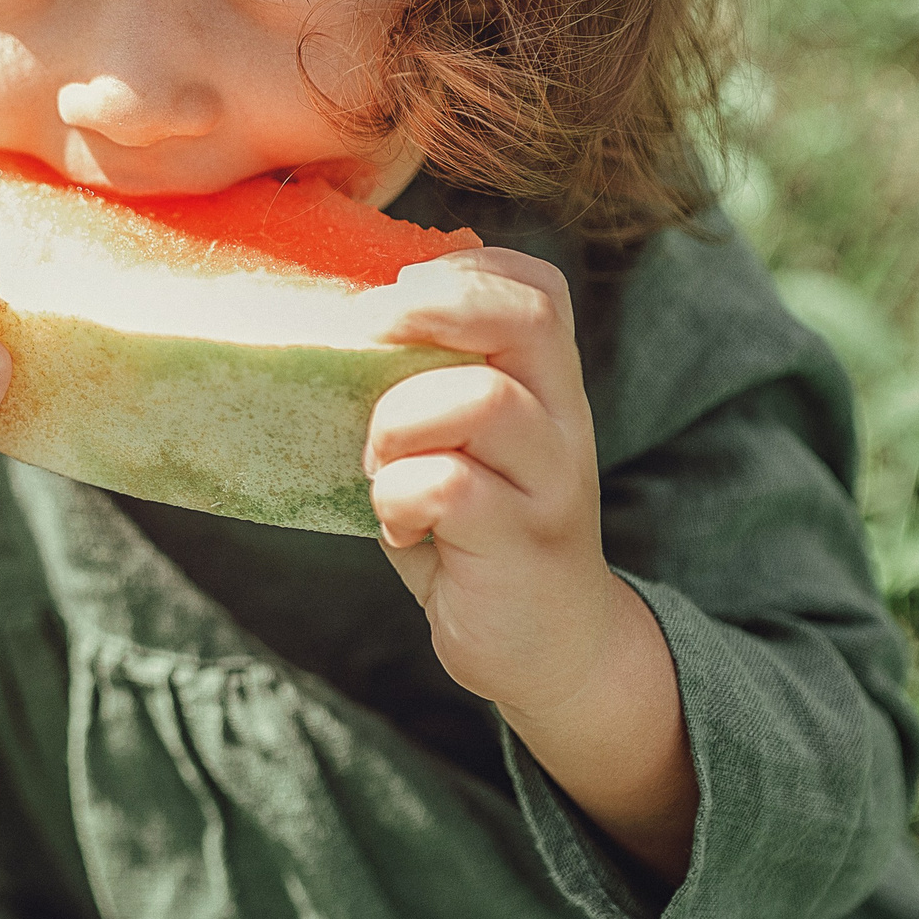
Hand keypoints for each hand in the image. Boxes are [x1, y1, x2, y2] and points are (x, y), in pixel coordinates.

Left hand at [367, 248, 696, 880]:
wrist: (555, 647)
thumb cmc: (481, 532)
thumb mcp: (464, 443)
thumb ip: (432, 380)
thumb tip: (354, 308)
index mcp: (548, 384)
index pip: (535, 286)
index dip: (462, 271)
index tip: (395, 303)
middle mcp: (563, 420)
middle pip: (523, 318)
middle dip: (428, 312)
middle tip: (369, 349)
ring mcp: (549, 480)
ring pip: (480, 400)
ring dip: (399, 423)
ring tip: (382, 464)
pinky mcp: (521, 542)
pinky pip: (447, 487)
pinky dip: (400, 496)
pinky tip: (401, 526)